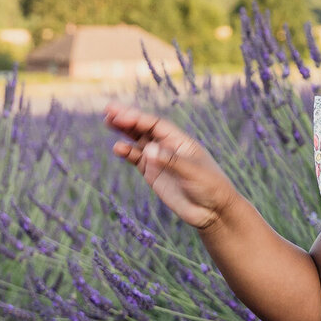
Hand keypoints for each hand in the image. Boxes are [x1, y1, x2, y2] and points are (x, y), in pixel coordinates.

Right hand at [104, 105, 237, 230]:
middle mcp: (168, 147)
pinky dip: (126, 152)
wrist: (212, 211)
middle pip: (144, 128)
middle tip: (109, 109)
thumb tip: (148, 149)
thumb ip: (171, 161)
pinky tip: (118, 148)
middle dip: (127, 119)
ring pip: (137, 141)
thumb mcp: (193, 172)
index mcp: (180, 141)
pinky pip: (136, 159)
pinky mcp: (152, 174)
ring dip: (124, 132)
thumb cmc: (210, 187)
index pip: (156, 125)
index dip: (139, 118)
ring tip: (108, 122)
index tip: (122, 116)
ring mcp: (159, 160)